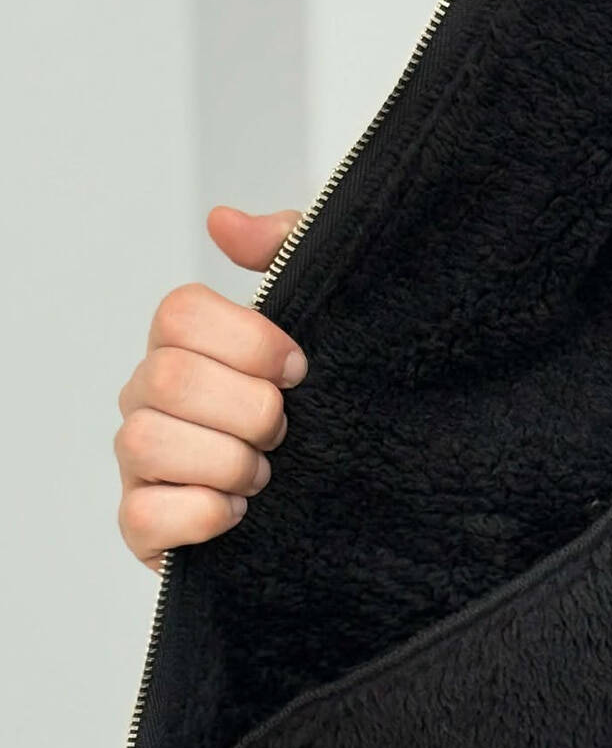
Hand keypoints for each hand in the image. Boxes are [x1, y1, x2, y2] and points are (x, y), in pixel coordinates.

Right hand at [114, 206, 307, 573]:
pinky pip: (144, 516)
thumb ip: (285, 253)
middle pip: (169, 377)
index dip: (249, 341)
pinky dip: (202, 515)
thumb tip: (223, 222)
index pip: (180, 313)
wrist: (338, 505)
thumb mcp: (323, 320)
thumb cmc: (318, 408)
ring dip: (227, 463)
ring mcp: (138, 462)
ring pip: (148, 442)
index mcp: (184, 344)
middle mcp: (148, 396)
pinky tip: (238, 513)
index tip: (299, 370)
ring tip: (264, 476)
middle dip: (249, 410)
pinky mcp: (142, 525)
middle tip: (284, 431)